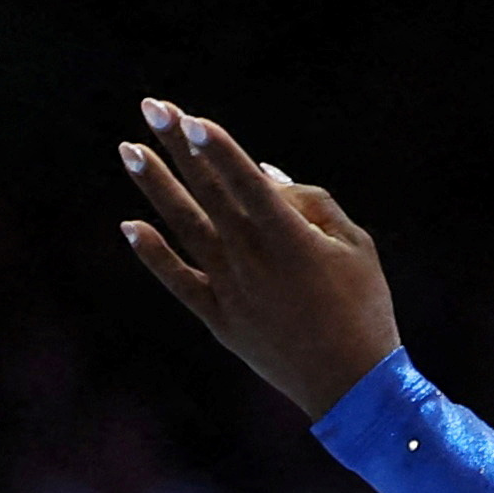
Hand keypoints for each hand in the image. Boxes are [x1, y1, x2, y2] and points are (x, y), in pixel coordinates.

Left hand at [118, 99, 404, 416]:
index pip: (245, 181)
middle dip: (178, 146)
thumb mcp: (357, 246)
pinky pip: (178, 281)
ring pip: (184, 227)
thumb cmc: (365, 308)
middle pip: (207, 191)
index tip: (189, 118)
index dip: (217, 148)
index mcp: (289, 238)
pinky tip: (130, 226)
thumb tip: (267, 175)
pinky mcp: (219, 318)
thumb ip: (314, 204)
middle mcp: (251, 258)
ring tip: (128, 149)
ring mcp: (230, 289)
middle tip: (152, 106)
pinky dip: (153, 255)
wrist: (352, 386)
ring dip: (156, 186)